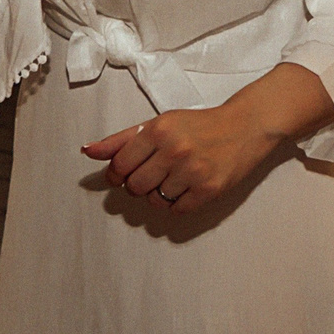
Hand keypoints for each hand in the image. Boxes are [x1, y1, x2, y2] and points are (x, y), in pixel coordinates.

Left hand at [81, 64, 333, 213]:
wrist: (245, 127)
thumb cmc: (198, 125)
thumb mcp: (159, 123)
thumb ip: (121, 139)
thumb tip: (88, 151)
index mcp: (158, 130)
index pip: (120, 164)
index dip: (117, 173)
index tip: (123, 173)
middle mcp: (174, 150)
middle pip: (134, 186)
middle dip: (137, 184)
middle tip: (151, 174)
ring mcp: (192, 172)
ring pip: (154, 200)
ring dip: (157, 194)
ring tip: (172, 178)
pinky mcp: (209, 190)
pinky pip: (176, 210)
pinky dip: (175, 203)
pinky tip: (185, 188)